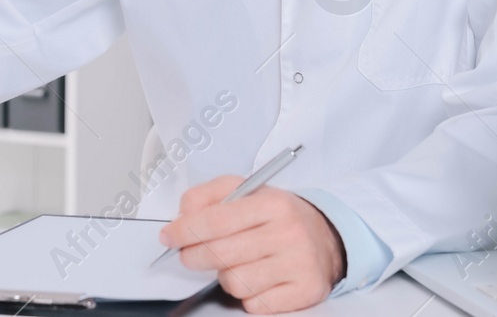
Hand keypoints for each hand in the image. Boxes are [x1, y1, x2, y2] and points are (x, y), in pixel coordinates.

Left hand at [160, 178, 344, 313]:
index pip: (217, 220)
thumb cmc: (279, 216)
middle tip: (189, 254)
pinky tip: (258, 280)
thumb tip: (183, 215)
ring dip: (226, 276)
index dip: (185, 231)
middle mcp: (288, 233)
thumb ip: (209, 195)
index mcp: (272, 203)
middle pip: (221, 254)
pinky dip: (249, 296)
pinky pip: (256, 304)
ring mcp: (299, 265)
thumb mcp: (247, 191)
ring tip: (237, 264)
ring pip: (235, 283)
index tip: (169, 236)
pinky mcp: (305, 291)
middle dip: (194, 256)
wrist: (327, 238)